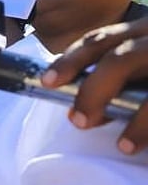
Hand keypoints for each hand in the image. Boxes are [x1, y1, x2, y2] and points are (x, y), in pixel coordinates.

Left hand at [42, 16, 147, 152]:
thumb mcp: (147, 54)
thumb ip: (124, 73)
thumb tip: (88, 113)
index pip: (103, 38)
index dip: (72, 59)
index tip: (47, 81)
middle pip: (122, 59)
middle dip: (94, 90)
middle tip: (79, 120)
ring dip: (138, 121)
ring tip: (124, 146)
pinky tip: (144, 144)